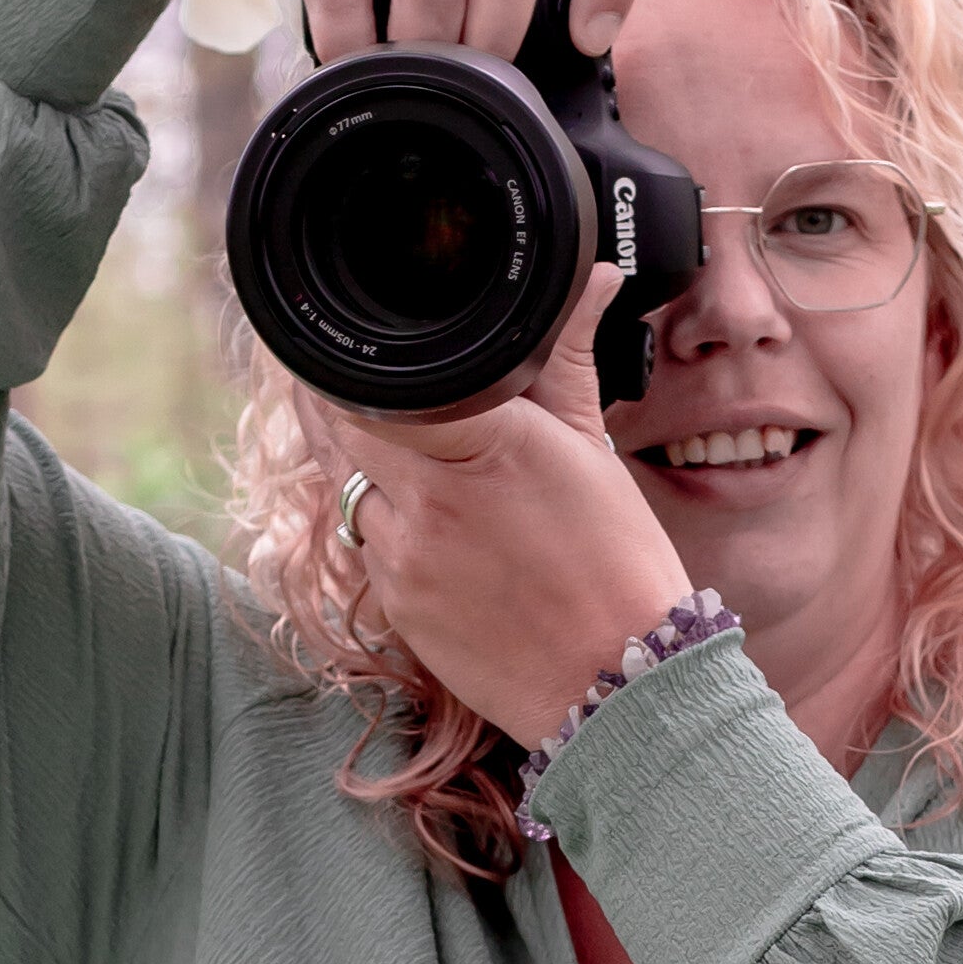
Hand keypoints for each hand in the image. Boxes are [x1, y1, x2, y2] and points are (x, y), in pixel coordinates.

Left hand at [290, 264, 692, 750]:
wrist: (617, 685)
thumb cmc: (619, 564)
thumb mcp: (594, 447)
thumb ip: (568, 356)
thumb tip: (597, 278)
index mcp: (484, 442)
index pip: (376, 381)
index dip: (357, 363)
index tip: (362, 350)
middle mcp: (429, 498)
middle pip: (343, 426)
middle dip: (357, 407)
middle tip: (384, 397)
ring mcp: (402, 557)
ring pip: (351, 486)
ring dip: (372, 470)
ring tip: (426, 472)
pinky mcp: (393, 607)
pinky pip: (370, 547)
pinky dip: (390, 529)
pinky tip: (443, 535)